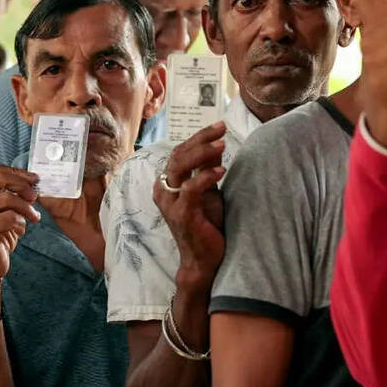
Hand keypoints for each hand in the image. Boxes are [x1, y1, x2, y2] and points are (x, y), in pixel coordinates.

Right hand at [0, 165, 39, 290]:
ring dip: (26, 208)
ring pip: (8, 198)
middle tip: (34, 195)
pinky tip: (20, 232)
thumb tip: (31, 180)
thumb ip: (7, 193)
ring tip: (33, 218)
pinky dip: (21, 224)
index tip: (34, 179)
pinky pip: (11, 218)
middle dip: (22, 184)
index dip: (18, 173)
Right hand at [153, 122, 226, 290]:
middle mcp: (164, 190)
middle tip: (221, 129)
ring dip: (202, 152)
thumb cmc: (207, 225)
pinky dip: (205, 177)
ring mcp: (170, 202)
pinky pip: (190, 189)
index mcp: (168, 182)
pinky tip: (221, 170)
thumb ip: (208, 168)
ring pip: (179, 166)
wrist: (205, 260)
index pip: (180, 151)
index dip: (199, 136)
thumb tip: (216, 144)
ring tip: (222, 144)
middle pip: (178, 154)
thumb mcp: (209, 191)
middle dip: (201, 138)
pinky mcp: (181, 214)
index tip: (219, 126)